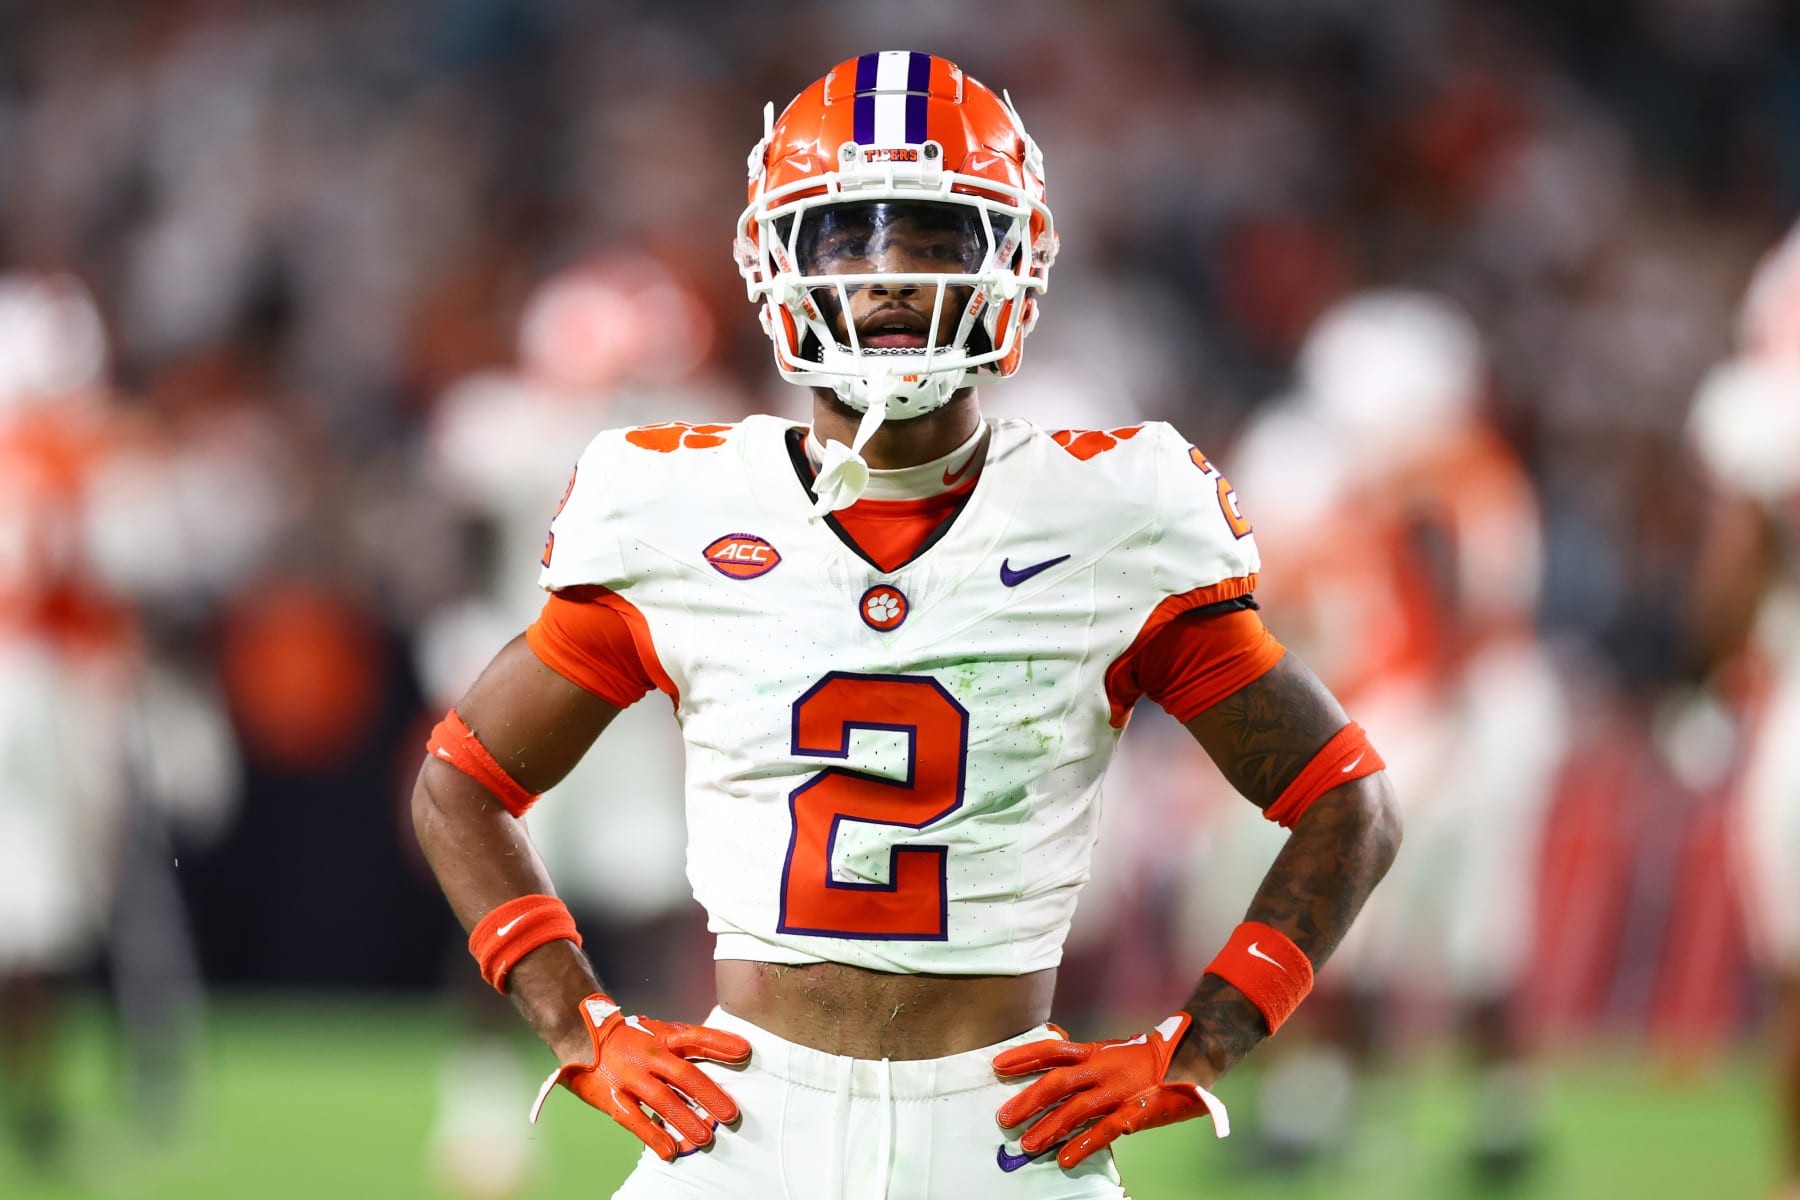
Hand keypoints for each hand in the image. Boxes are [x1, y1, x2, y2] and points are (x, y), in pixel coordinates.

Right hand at [529, 994, 751, 1160]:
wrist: (581, 1034)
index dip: (720, 1043)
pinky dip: (653, 1136)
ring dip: (686, 1121)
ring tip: (705, 1138)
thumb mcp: (659, 1031)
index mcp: (663, 1037)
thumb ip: (688, 1042)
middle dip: (710, 1096)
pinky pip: (635, 1120)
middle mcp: (649, 1056)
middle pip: (685, 1076)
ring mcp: (630, 1077)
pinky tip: (669, 1150)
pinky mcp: (612, 1097)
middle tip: (730, 1114)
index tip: (744, 1052)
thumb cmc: (629, 1036)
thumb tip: (729, 1048)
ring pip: (663, 1101)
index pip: (696, 1037)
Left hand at [993, 1013, 1228, 1167]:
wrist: (1194, 1056)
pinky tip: (1065, 1159)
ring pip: (1076, 1110)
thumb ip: (1086, 1057)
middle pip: (1057, 1082)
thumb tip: (1053, 1052)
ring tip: (1027, 1144)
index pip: (1052, 1049)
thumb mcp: (1113, 1051)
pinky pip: (1106, 1131)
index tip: (997, 1065)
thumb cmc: (1149, 1058)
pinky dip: (1084, 1145)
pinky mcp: (1136, 1111)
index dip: (1024, 1055)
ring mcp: (1119, 1090)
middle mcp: (1103, 1068)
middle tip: (1003, 1118)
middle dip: (1028, 1099)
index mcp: (1095, 1051)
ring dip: (1049, 1128)